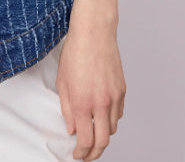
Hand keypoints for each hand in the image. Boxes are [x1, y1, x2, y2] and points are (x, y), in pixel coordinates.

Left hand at [55, 22, 125, 159]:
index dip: (81, 152)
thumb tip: (72, 129)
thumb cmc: (75, 53)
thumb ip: (66, 109)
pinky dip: (110, 120)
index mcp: (82, 103)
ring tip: (93, 133)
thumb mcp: (62, 82)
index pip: (85, 140)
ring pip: (111, 129)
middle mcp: (100, 104)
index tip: (77, 154)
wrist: (94, 34)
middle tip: (87, 154)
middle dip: (94, 153)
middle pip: (102, 142)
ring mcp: (114, 98)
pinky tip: (102, 116)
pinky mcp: (122, 90)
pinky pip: (118, 114)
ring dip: (102, 135)